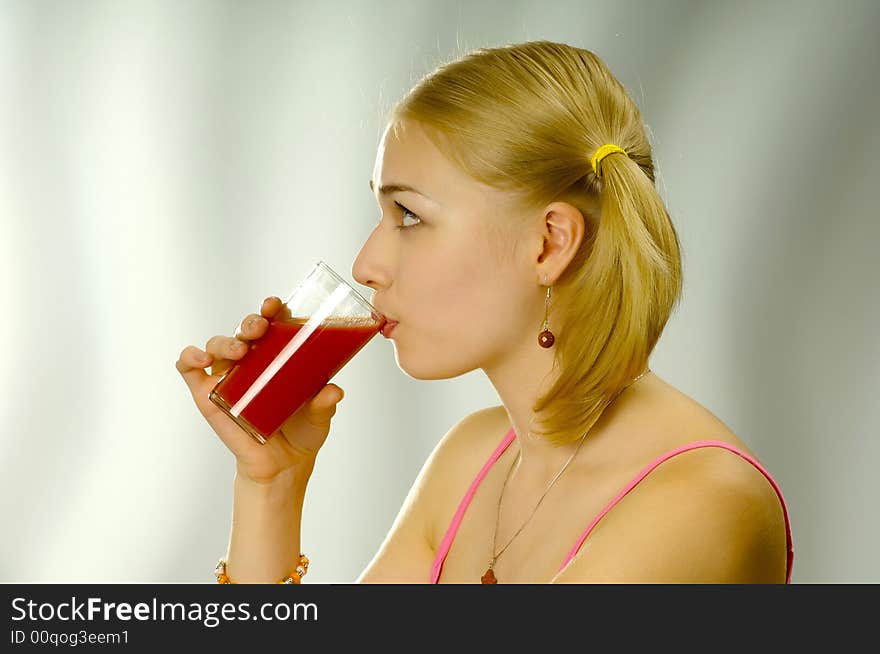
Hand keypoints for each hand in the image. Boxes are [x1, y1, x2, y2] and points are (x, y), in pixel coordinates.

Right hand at [176, 296, 343, 483]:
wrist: (283, 464)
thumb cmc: (302, 431)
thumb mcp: (319, 415)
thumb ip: (325, 403)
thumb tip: (333, 391)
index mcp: (278, 354)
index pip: (272, 322)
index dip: (271, 309)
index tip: (275, 306)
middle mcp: (252, 359)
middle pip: (244, 329)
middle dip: (250, 322)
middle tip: (260, 329)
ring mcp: (228, 376)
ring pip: (218, 343)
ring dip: (226, 341)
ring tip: (240, 351)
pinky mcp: (207, 394)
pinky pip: (190, 368)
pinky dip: (190, 357)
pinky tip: (201, 358)